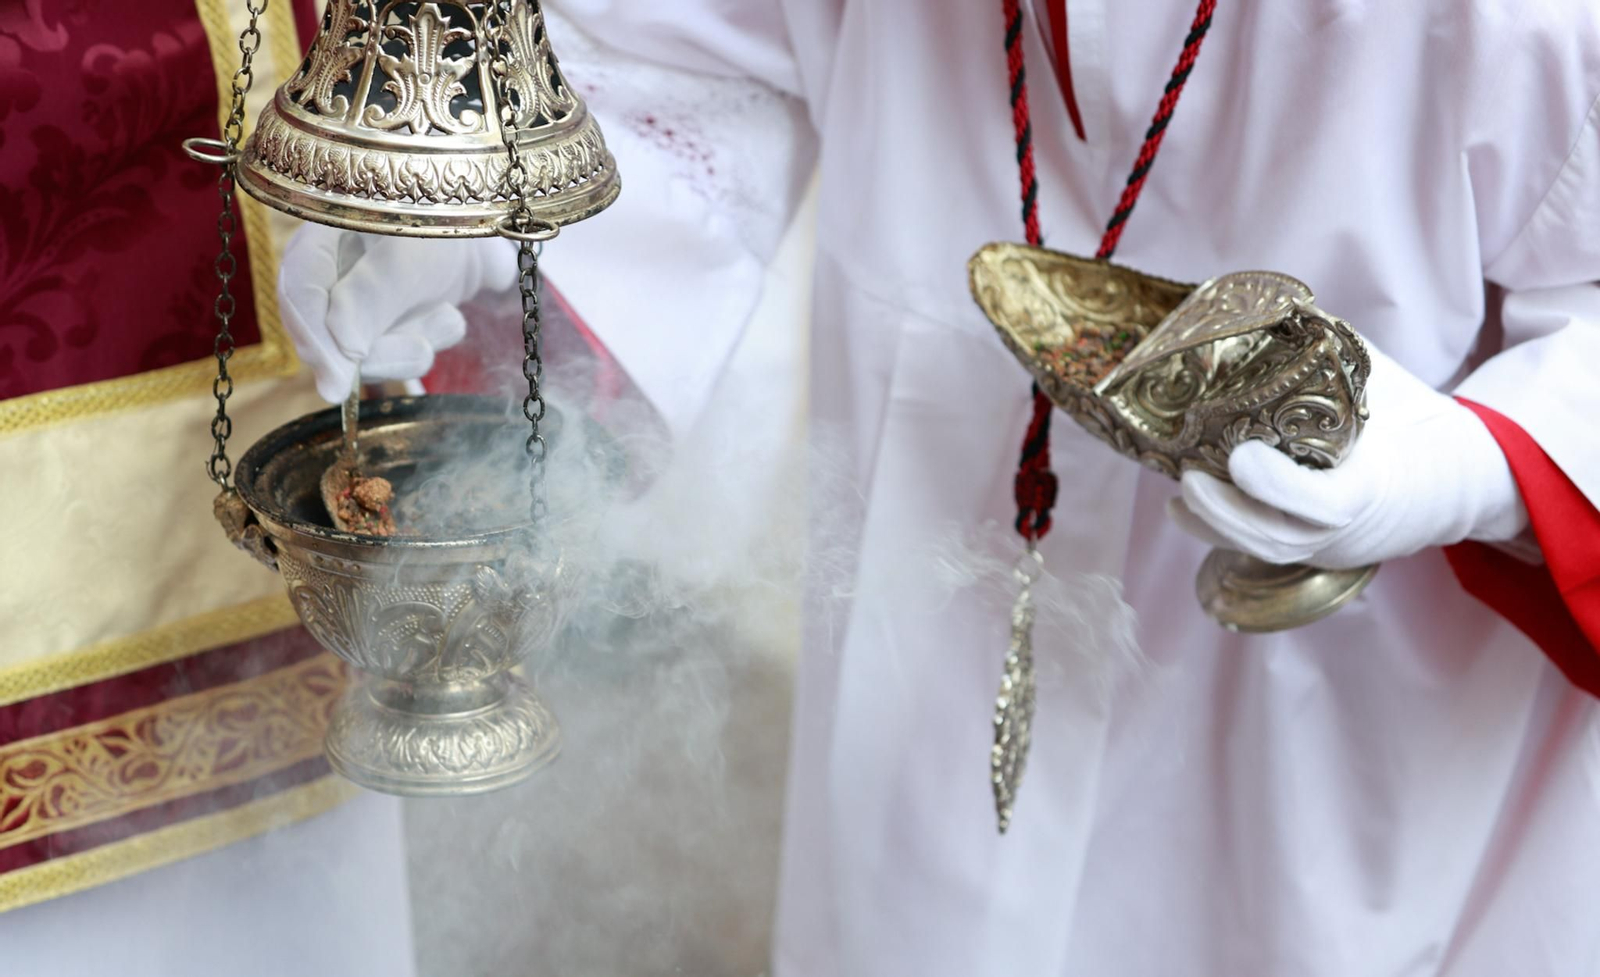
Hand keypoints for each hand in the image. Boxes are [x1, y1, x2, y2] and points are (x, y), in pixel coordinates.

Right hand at [278, 223, 510, 401]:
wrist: (485, 240)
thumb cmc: (444, 231)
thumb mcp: (412, 256)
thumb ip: (374, 297)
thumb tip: (343, 348)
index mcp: (321, 235)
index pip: (298, 290)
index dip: (316, 339)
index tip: (339, 385)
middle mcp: (325, 273)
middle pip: (324, 334)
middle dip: (379, 353)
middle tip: (422, 351)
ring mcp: (349, 305)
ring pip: (360, 357)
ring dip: (411, 347)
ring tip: (448, 318)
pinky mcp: (377, 329)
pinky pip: (391, 359)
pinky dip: (424, 345)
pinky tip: (447, 318)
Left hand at [1166, 343, 1529, 568]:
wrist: (1448, 477)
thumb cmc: (1409, 420)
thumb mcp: (1381, 381)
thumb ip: (1331, 352)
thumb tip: (1274, 307)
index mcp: (1375, 486)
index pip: (1326, 502)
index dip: (1280, 486)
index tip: (1241, 456)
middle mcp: (1347, 528)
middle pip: (1278, 538)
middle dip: (1227, 512)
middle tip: (1186, 476)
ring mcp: (1325, 546)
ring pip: (1262, 550)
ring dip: (1212, 523)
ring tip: (1178, 486)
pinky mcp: (1308, 550)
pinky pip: (1257, 551)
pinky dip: (1215, 531)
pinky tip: (1181, 508)